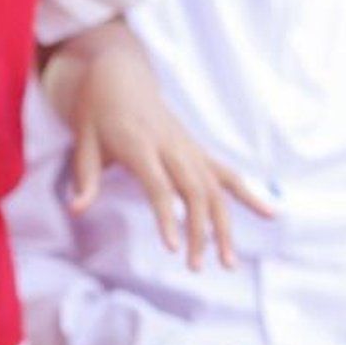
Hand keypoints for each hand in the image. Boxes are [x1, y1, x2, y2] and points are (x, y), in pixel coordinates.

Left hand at [42, 23, 271, 270]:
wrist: (119, 77)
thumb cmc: (97, 115)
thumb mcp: (84, 143)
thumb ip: (85, 180)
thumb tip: (74, 210)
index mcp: (140, 144)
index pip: (159, 185)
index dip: (168, 216)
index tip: (173, 247)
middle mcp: (171, 146)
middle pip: (194, 191)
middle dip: (200, 231)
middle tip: (196, 267)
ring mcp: (189, 147)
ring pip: (215, 188)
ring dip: (224, 226)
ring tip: (228, 262)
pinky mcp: (197, 150)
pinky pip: (227, 174)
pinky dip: (249, 194)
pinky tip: (271, 214)